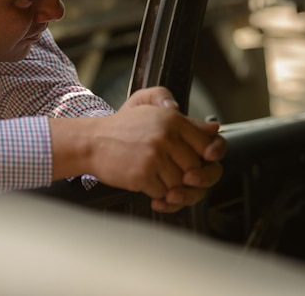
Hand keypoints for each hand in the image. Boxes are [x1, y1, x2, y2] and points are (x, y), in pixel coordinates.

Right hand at [122, 87, 226, 212]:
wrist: (91, 142)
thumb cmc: (122, 128)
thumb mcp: (151, 108)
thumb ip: (185, 118)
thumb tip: (213, 129)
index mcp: (173, 119)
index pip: (208, 144)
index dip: (207, 159)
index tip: (199, 164)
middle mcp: (167, 136)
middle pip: (197, 169)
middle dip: (189, 179)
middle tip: (177, 178)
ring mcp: (155, 156)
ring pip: (181, 185)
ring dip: (172, 188)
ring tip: (160, 181)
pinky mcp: (143, 175)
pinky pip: (163, 194)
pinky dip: (158, 195)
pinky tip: (148, 185)